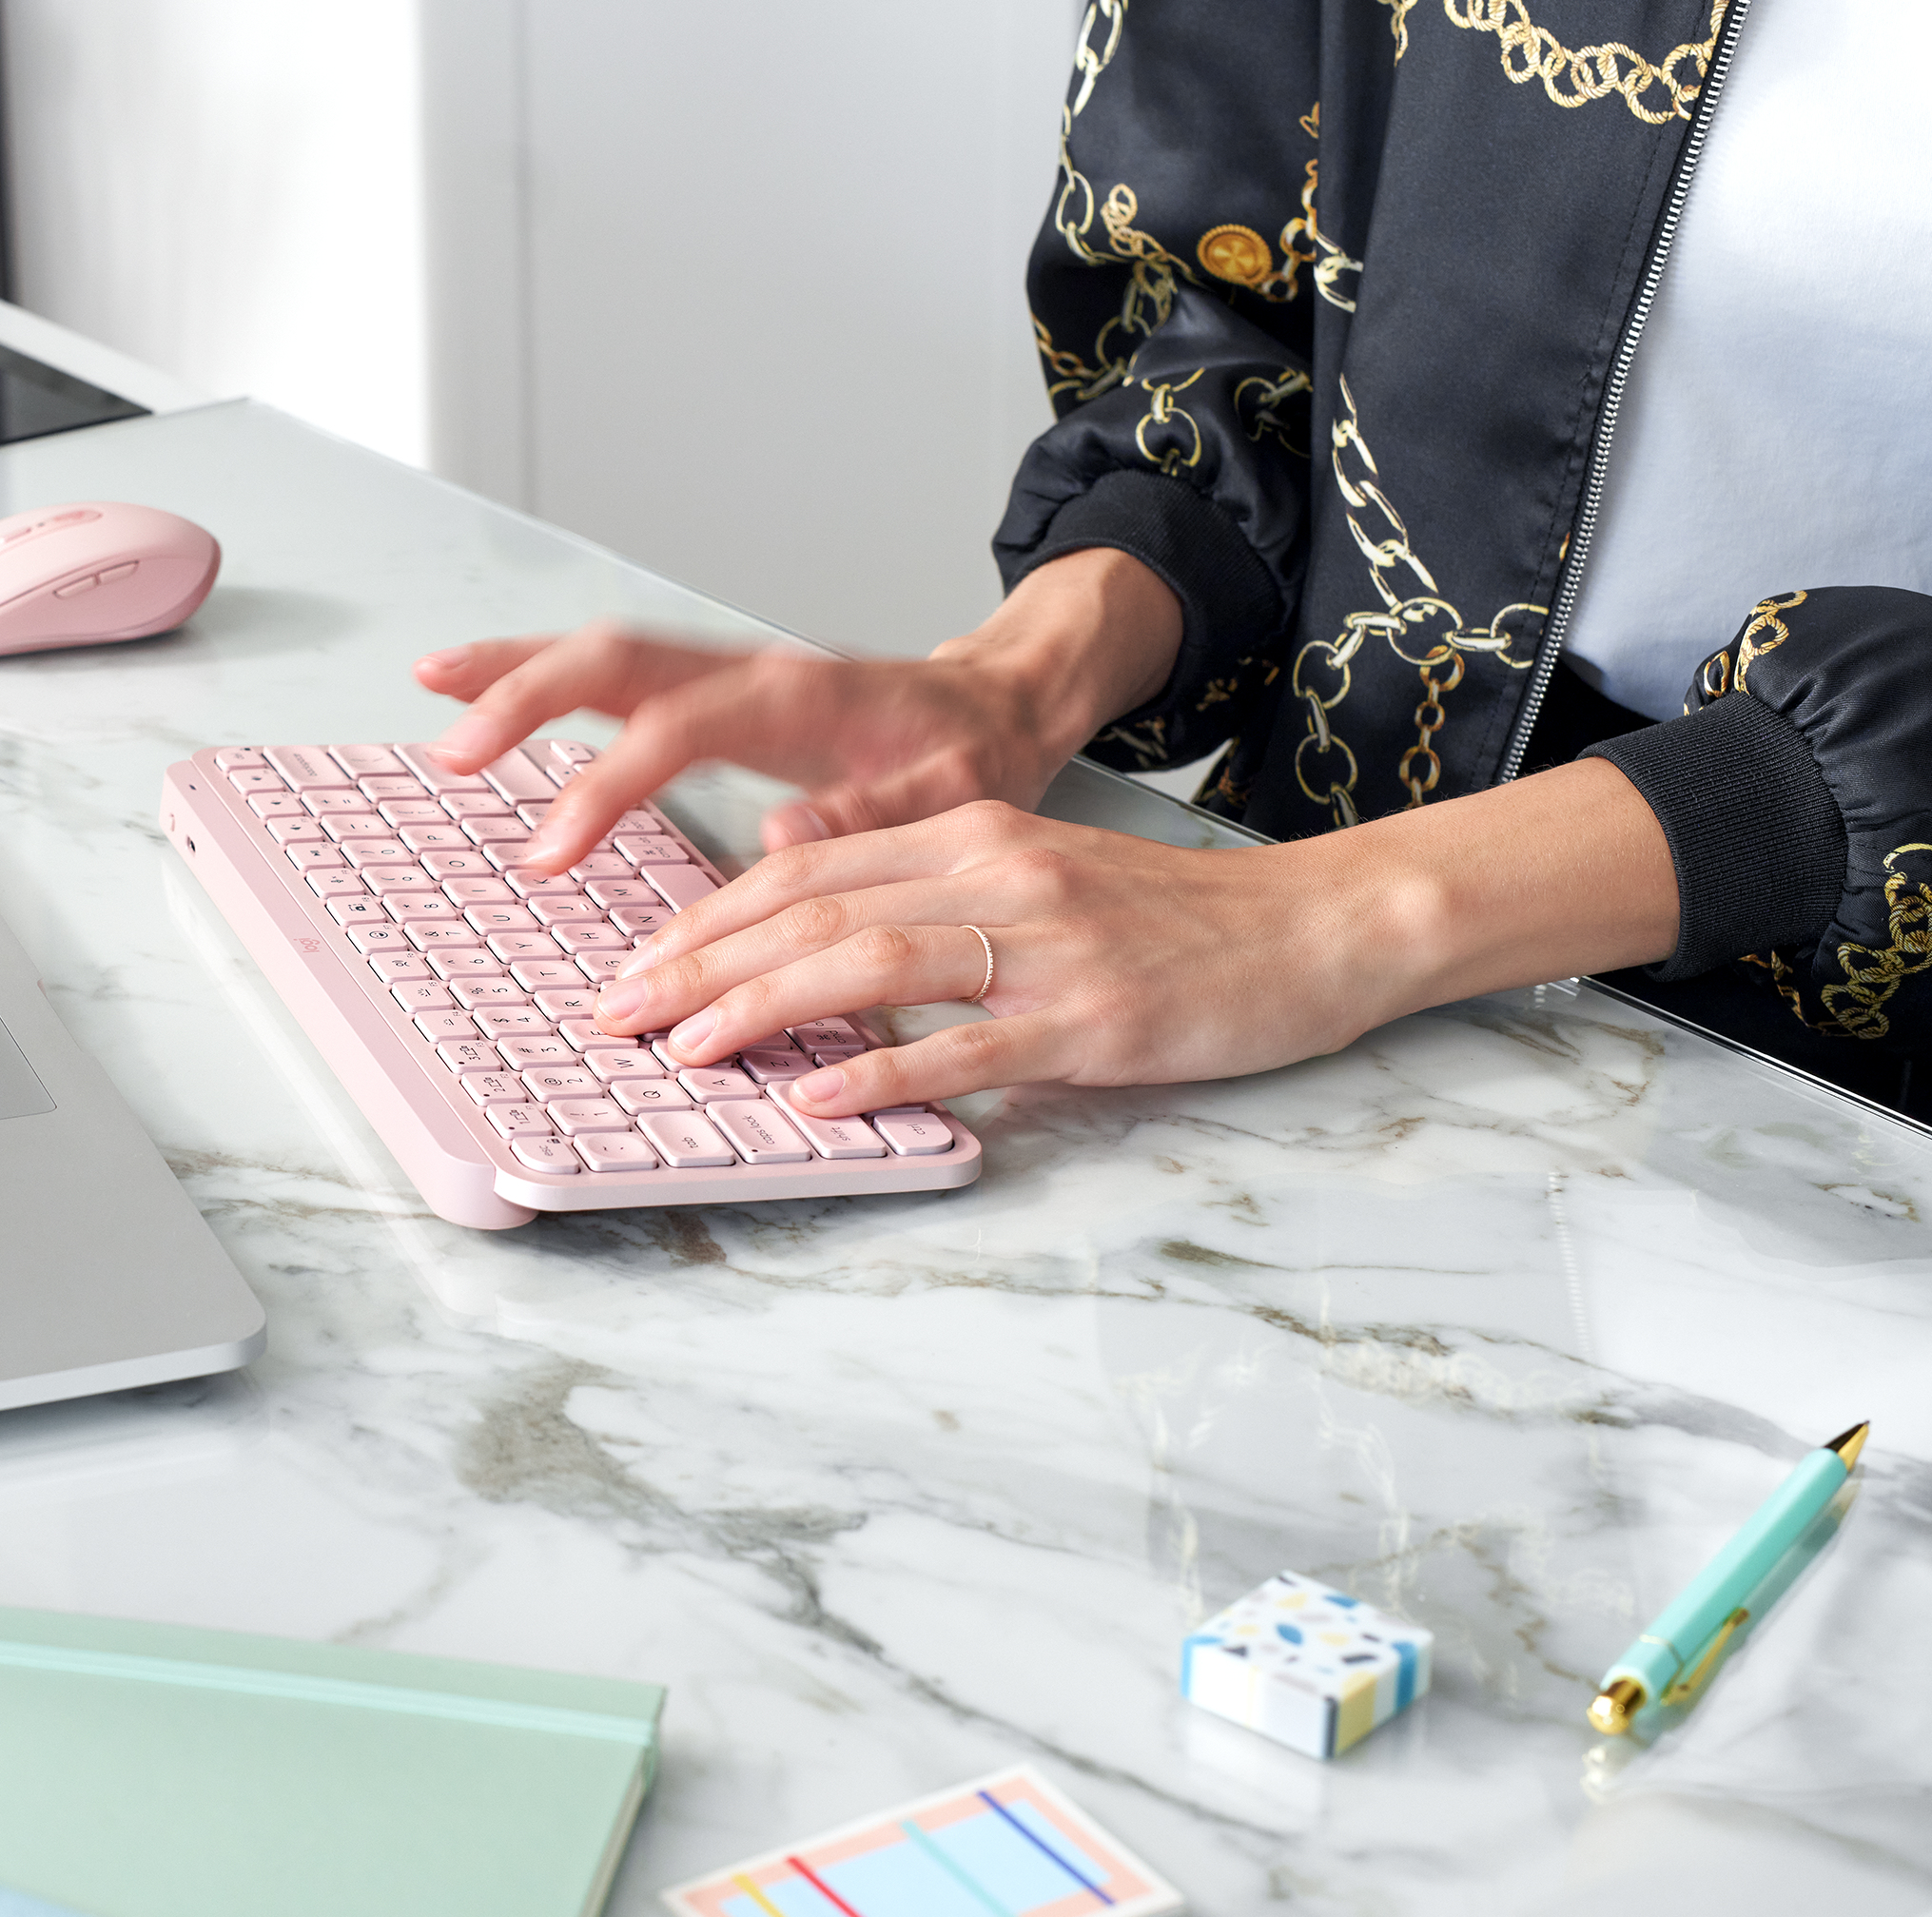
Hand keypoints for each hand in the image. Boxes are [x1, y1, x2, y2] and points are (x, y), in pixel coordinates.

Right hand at [411, 547, 1182, 877]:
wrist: (999, 699)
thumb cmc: (974, 751)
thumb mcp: (957, 793)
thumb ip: (873, 815)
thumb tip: (782, 841)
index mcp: (799, 696)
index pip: (675, 729)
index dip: (604, 785)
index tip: (549, 851)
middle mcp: (748, 670)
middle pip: (616, 661)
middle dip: (526, 698)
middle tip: (454, 751)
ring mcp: (723, 672)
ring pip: (602, 654)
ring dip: (515, 669)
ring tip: (432, 685)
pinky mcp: (709, 688)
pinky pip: (615, 673)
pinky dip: (544, 676)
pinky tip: (486, 690)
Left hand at [589, 761, 1680, 1112]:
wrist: (1314, 928)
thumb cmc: (1169, 924)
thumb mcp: (1037, 884)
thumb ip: (934, 903)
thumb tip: (820, 950)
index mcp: (972, 835)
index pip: (805, 867)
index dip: (707, 915)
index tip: (635, 962)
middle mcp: (995, 873)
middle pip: (811, 906)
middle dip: (698, 959)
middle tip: (616, 1011)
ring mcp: (1042, 946)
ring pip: (867, 961)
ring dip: (760, 1006)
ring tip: (682, 1048)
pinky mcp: (1088, 1019)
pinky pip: (961, 1045)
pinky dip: (877, 1068)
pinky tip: (813, 1097)